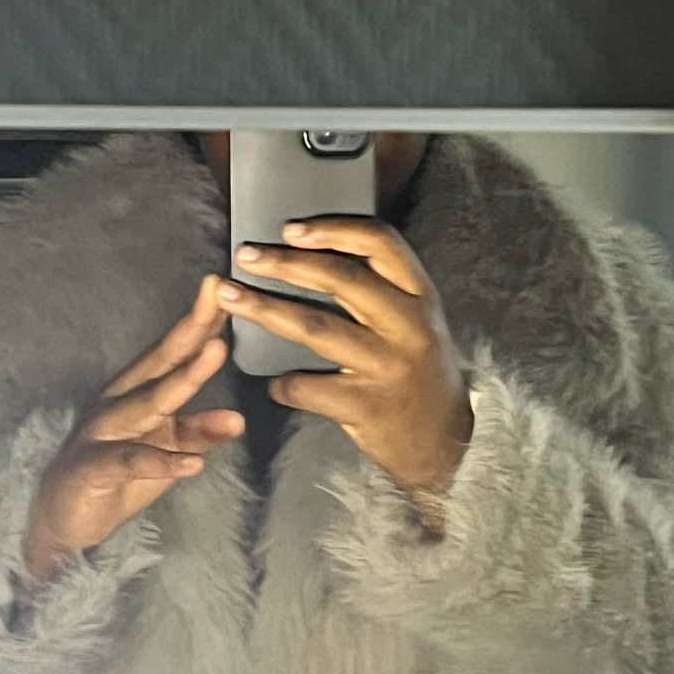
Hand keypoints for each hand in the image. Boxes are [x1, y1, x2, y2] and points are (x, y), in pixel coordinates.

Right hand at [22, 276, 243, 583]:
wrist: (62, 521)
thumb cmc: (116, 479)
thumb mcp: (165, 453)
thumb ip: (197, 433)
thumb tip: (238, 419)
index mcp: (136, 394)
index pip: (174, 353)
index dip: (201, 322)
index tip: (230, 290)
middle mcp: (119, 403)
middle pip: (162, 362)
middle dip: (193, 328)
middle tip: (222, 296)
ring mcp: (103, 433)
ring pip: (149, 402)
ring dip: (185, 378)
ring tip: (217, 352)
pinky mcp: (93, 469)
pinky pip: (131, 462)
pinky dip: (162, 462)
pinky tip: (191, 464)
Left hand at [218, 220, 472, 521]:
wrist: (444, 444)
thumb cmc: (420, 375)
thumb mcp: (417, 323)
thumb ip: (382, 290)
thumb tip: (314, 252)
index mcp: (420, 297)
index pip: (381, 244)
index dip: (333, 229)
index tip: (291, 229)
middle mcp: (408, 326)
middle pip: (341, 278)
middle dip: (286, 263)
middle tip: (246, 255)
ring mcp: (387, 366)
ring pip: (316, 327)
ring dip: (265, 309)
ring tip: (230, 298)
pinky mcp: (366, 406)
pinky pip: (309, 387)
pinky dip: (283, 383)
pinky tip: (272, 382)